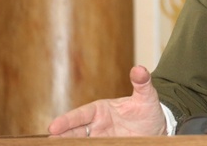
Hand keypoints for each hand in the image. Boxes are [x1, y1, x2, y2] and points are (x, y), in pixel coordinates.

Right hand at [47, 65, 166, 136]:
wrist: (156, 128)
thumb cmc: (148, 110)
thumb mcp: (147, 96)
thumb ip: (142, 83)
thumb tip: (139, 69)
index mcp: (101, 109)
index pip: (80, 115)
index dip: (67, 121)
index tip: (53, 127)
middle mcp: (96, 125)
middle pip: (74, 132)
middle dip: (62, 137)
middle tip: (50, 142)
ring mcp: (99, 138)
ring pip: (80, 142)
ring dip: (69, 144)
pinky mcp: (104, 145)